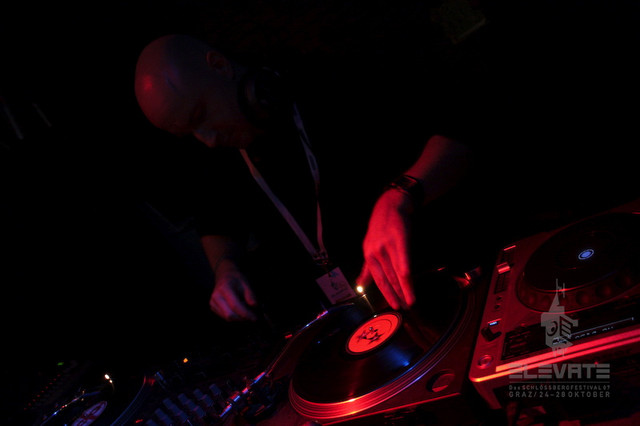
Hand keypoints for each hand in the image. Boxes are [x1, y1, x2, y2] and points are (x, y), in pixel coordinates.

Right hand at [209, 258, 257, 320]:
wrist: (225, 275)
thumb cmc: (236, 279)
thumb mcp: (246, 283)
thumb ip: (250, 294)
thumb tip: (254, 306)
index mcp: (224, 288)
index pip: (235, 305)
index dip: (246, 313)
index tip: (255, 318)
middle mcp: (216, 296)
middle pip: (230, 315)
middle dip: (243, 318)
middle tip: (253, 316)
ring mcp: (213, 303)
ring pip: (227, 318)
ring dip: (239, 318)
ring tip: (247, 312)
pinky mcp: (213, 307)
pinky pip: (224, 317)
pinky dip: (234, 317)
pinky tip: (240, 311)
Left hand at [356, 189, 416, 309]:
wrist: (390, 206)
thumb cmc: (380, 228)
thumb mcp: (369, 247)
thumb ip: (367, 268)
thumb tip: (361, 285)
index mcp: (369, 256)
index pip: (379, 280)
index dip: (387, 294)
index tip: (395, 306)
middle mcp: (376, 252)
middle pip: (389, 278)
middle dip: (398, 294)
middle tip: (406, 307)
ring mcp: (387, 245)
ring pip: (397, 271)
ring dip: (405, 287)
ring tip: (412, 300)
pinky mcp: (399, 238)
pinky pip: (403, 257)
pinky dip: (405, 269)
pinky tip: (408, 279)